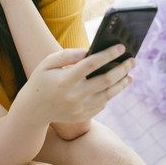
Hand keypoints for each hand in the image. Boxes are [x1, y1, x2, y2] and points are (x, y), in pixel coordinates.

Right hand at [19, 45, 133, 124]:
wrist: (33, 110)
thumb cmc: (41, 80)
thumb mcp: (47, 63)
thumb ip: (66, 55)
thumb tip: (87, 51)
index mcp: (65, 79)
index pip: (91, 64)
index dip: (108, 54)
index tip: (121, 47)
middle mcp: (74, 95)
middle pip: (105, 80)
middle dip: (122, 68)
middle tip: (132, 60)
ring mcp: (79, 108)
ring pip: (108, 94)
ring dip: (122, 83)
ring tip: (130, 74)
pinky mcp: (83, 116)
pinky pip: (102, 104)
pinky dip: (111, 94)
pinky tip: (117, 85)